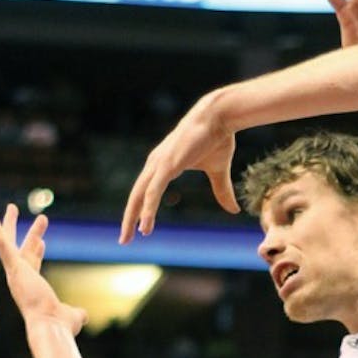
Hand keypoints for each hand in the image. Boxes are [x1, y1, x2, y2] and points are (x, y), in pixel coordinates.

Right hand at [0, 204, 87, 334]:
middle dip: (26, 233)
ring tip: (9, 206)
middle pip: (22, 249)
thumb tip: (83, 315)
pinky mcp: (14, 268)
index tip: (43, 241)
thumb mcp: (72, 317)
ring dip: (8, 224)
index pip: (33, 264)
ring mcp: (15, 273)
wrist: (51, 326)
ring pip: (9, 242)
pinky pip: (2, 244)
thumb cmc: (61, 326)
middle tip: (25, 218)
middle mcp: (21, 278)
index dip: (37, 252)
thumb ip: (77, 313)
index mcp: (32, 286)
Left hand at [120, 91, 237, 243]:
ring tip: (130, 237)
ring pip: (139, 196)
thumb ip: (222, 191)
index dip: (140, 210)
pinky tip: (144, 224)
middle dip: (129, 219)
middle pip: (136, 196)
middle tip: (124, 240)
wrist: (219, 117)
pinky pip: (152, 192)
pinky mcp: (167, 165)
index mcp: (163, 165)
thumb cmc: (217, 138)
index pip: (146, 191)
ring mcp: (159, 164)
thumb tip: (233, 211)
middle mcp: (156, 164)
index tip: (138, 229)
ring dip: (133, 218)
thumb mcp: (218, 171)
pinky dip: (147, 208)